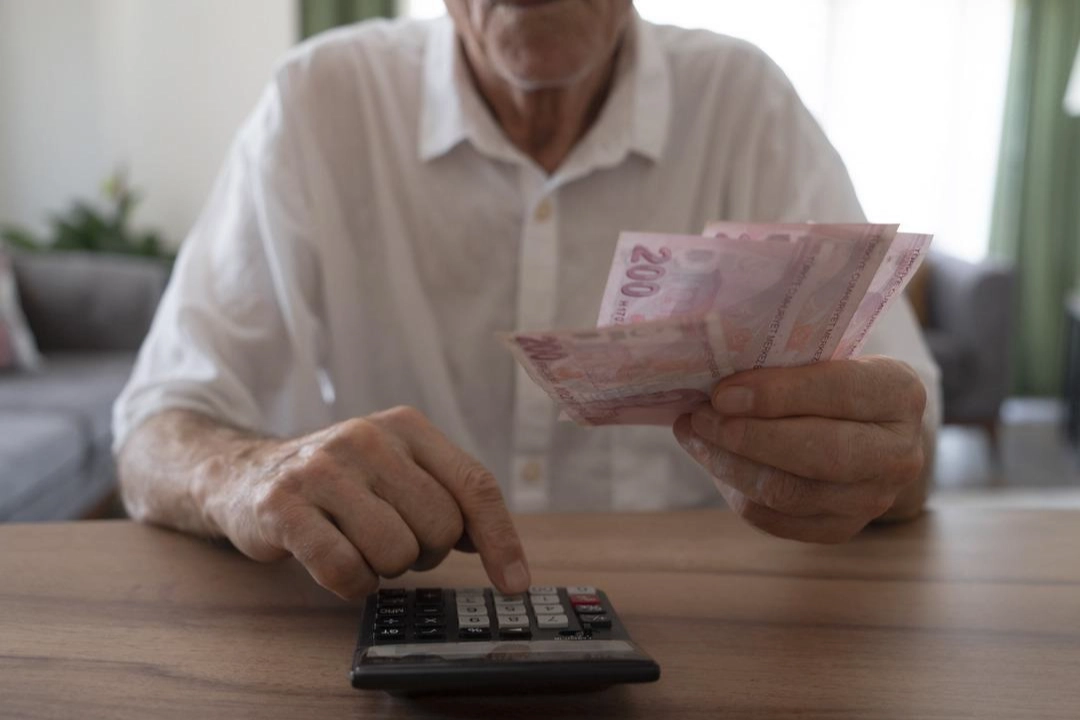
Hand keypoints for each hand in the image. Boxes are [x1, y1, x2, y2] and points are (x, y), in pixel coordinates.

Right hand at [199, 406, 529, 598]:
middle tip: (390, 540)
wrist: (245, 474)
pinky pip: (347, 572)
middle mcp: (367, 438)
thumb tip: (497, 548)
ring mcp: (323, 469)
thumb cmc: (340, 482)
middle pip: (440, 529)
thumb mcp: (396, 470)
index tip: (514, 584)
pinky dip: (350, 584)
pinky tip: (334, 562)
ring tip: (357, 543)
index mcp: (406, 426)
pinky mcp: (283, 506)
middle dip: (424, 553)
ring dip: (383, 568)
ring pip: (396, 555)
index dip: (500, 540)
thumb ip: (447, 495)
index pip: (475, 485)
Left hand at [673, 356, 927, 542]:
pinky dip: (736, 491)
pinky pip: (777, 520)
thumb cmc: (830, 380)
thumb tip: (716, 383)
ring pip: (789, 493)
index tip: (722, 394)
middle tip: (699, 417)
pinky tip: (714, 462)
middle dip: (747, 436)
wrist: (864, 428)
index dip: (775, 394)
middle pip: (816, 454)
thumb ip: (784, 363)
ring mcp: (874, 499)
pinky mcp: (840, 529)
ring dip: (729, 465)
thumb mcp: (824, 356)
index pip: (838, 392)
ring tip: (694, 435)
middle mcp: (899, 453)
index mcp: (899, 393)